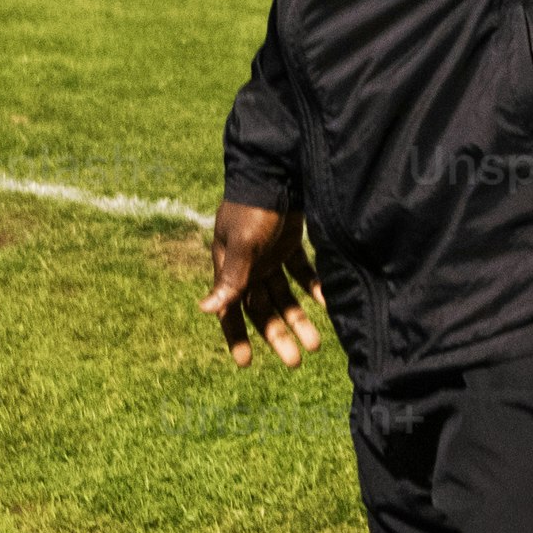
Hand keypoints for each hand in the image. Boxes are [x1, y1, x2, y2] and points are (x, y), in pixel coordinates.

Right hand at [204, 201, 321, 367]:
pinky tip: (328, 304)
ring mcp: (269, 256)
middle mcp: (248, 266)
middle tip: (296, 360)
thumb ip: (230, 279)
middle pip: (262, 309)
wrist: (277, 169)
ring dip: (298, 318)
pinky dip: (313, 288)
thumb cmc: (255, 208)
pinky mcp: (289, 244)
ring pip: (284, 296)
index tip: (246, 363)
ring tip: (316, 343)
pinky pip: (302, 273)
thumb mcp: (243, 245)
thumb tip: (205, 310)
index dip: (236, 336)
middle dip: (278, 335)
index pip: (231, 309)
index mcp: (229, 267)